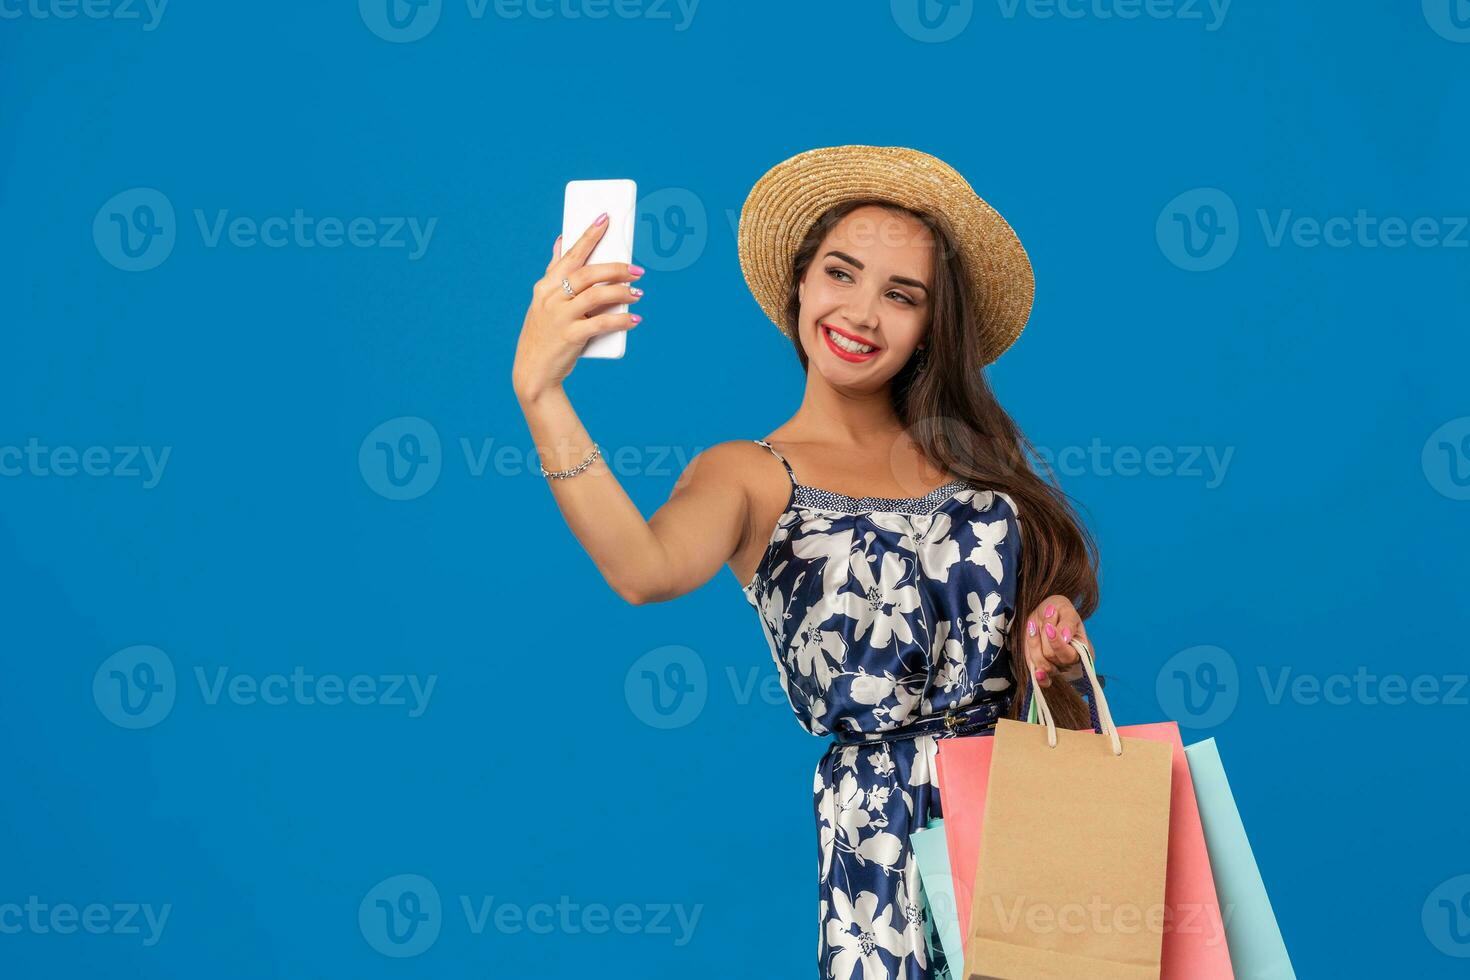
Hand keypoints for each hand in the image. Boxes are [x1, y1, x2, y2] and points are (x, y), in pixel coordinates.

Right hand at [511, 213, 644, 403]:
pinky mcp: (570, 337)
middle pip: (588, 273)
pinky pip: (601, 324)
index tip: (605, 218)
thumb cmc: (544, 333)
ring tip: (639, 293)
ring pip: (596, 295)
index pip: (570, 255)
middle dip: (616, 268)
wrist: (533, 372)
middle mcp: (551, 297)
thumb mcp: (543, 300)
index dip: (588, 235)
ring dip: (622, 292)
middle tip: (638, 269)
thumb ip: (554, 271)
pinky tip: (634, 319)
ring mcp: (559, 317)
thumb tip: (561, 239)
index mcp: (546, 286)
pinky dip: (620, 320)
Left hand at [1021, 595, 1093, 688]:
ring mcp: (1057, 666)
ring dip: (1034, 643)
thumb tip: (1065, 637)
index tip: (1048, 627)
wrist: (1044, 612)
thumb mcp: (1065, 608)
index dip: (1057, 643)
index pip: (1069, 655)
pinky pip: (1041, 680)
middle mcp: (1071, 661)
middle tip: (1045, 621)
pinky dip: (1038, 675)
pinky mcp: (1042, 668)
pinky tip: (1037, 671)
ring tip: (1034, 626)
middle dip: (1044, 637)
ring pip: (1041, 664)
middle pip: (1051, 657)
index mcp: (1082, 648)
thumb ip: (1068, 622)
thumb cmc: (1058, 610)